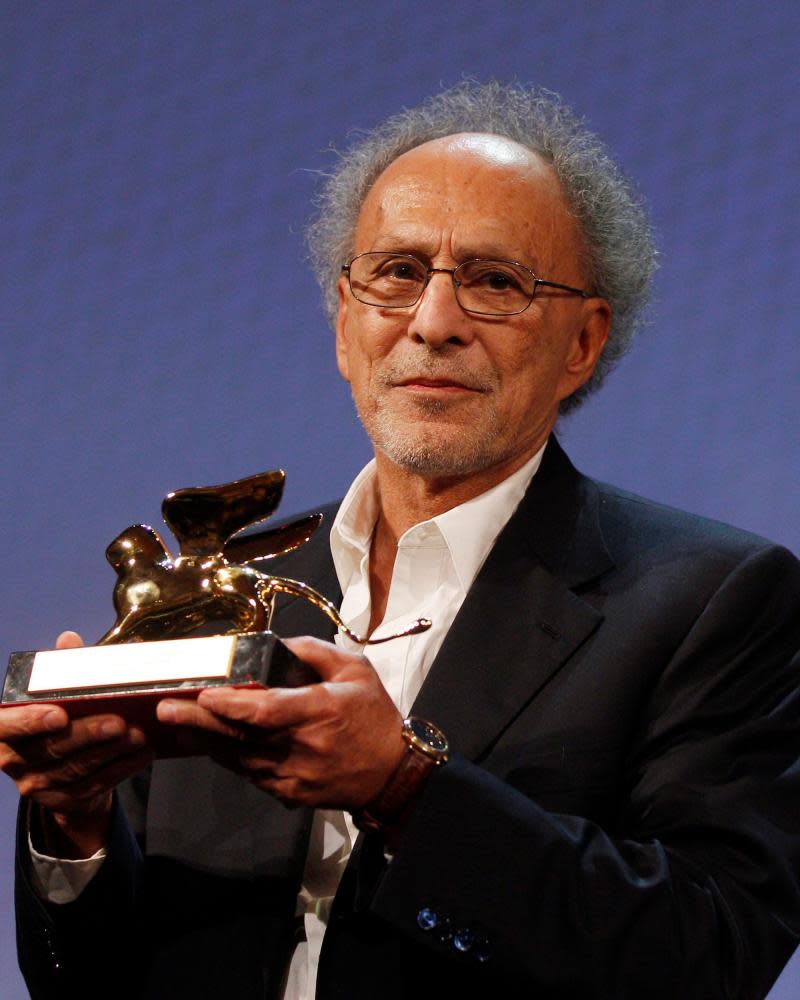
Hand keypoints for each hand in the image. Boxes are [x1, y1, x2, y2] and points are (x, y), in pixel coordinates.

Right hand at [0, 631, 153, 856]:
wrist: (62, 771)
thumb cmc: (59, 718)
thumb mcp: (56, 693)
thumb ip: (61, 669)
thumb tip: (69, 640)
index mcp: (6, 731)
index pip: (6, 727)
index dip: (30, 722)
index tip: (60, 713)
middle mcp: (16, 761)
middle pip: (52, 749)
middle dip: (88, 734)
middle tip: (119, 721)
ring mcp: (39, 785)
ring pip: (77, 770)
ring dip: (111, 752)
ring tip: (139, 734)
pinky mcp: (64, 802)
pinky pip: (95, 786)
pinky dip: (123, 769)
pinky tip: (144, 754)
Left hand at [156, 635, 405, 808]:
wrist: (392, 774)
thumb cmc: (375, 717)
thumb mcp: (357, 671)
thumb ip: (317, 652)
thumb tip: (279, 644)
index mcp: (319, 712)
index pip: (266, 711)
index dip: (231, 704)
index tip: (203, 694)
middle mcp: (302, 746)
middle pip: (241, 735)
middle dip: (199, 722)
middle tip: (166, 710)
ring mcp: (293, 775)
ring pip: (239, 758)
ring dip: (207, 740)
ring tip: (178, 722)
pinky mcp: (289, 793)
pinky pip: (250, 774)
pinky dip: (228, 757)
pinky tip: (211, 742)